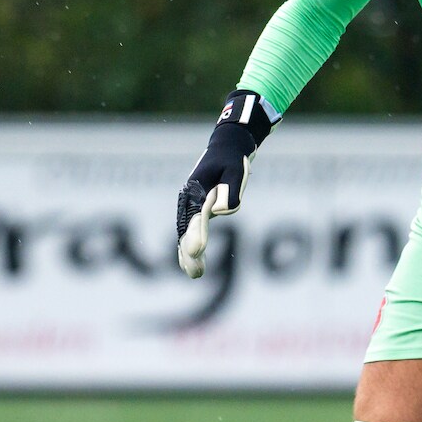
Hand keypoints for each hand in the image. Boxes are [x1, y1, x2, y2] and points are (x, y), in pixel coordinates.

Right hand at [176, 90, 273, 278]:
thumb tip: (223, 211)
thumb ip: (230, 190)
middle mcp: (188, 198)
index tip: (197, 253)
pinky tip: (189, 261)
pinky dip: (188, 245)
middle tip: (195, 273)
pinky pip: (190, 230)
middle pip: (185, 230)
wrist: (227, 147)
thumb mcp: (235, 170)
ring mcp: (190, 204)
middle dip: (189, 253)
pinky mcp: (197, 208)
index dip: (195, 236)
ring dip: (187, 253)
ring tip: (195, 274)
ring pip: (186, 232)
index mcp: (195, 189)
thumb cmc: (232, 159)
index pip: (195, 217)